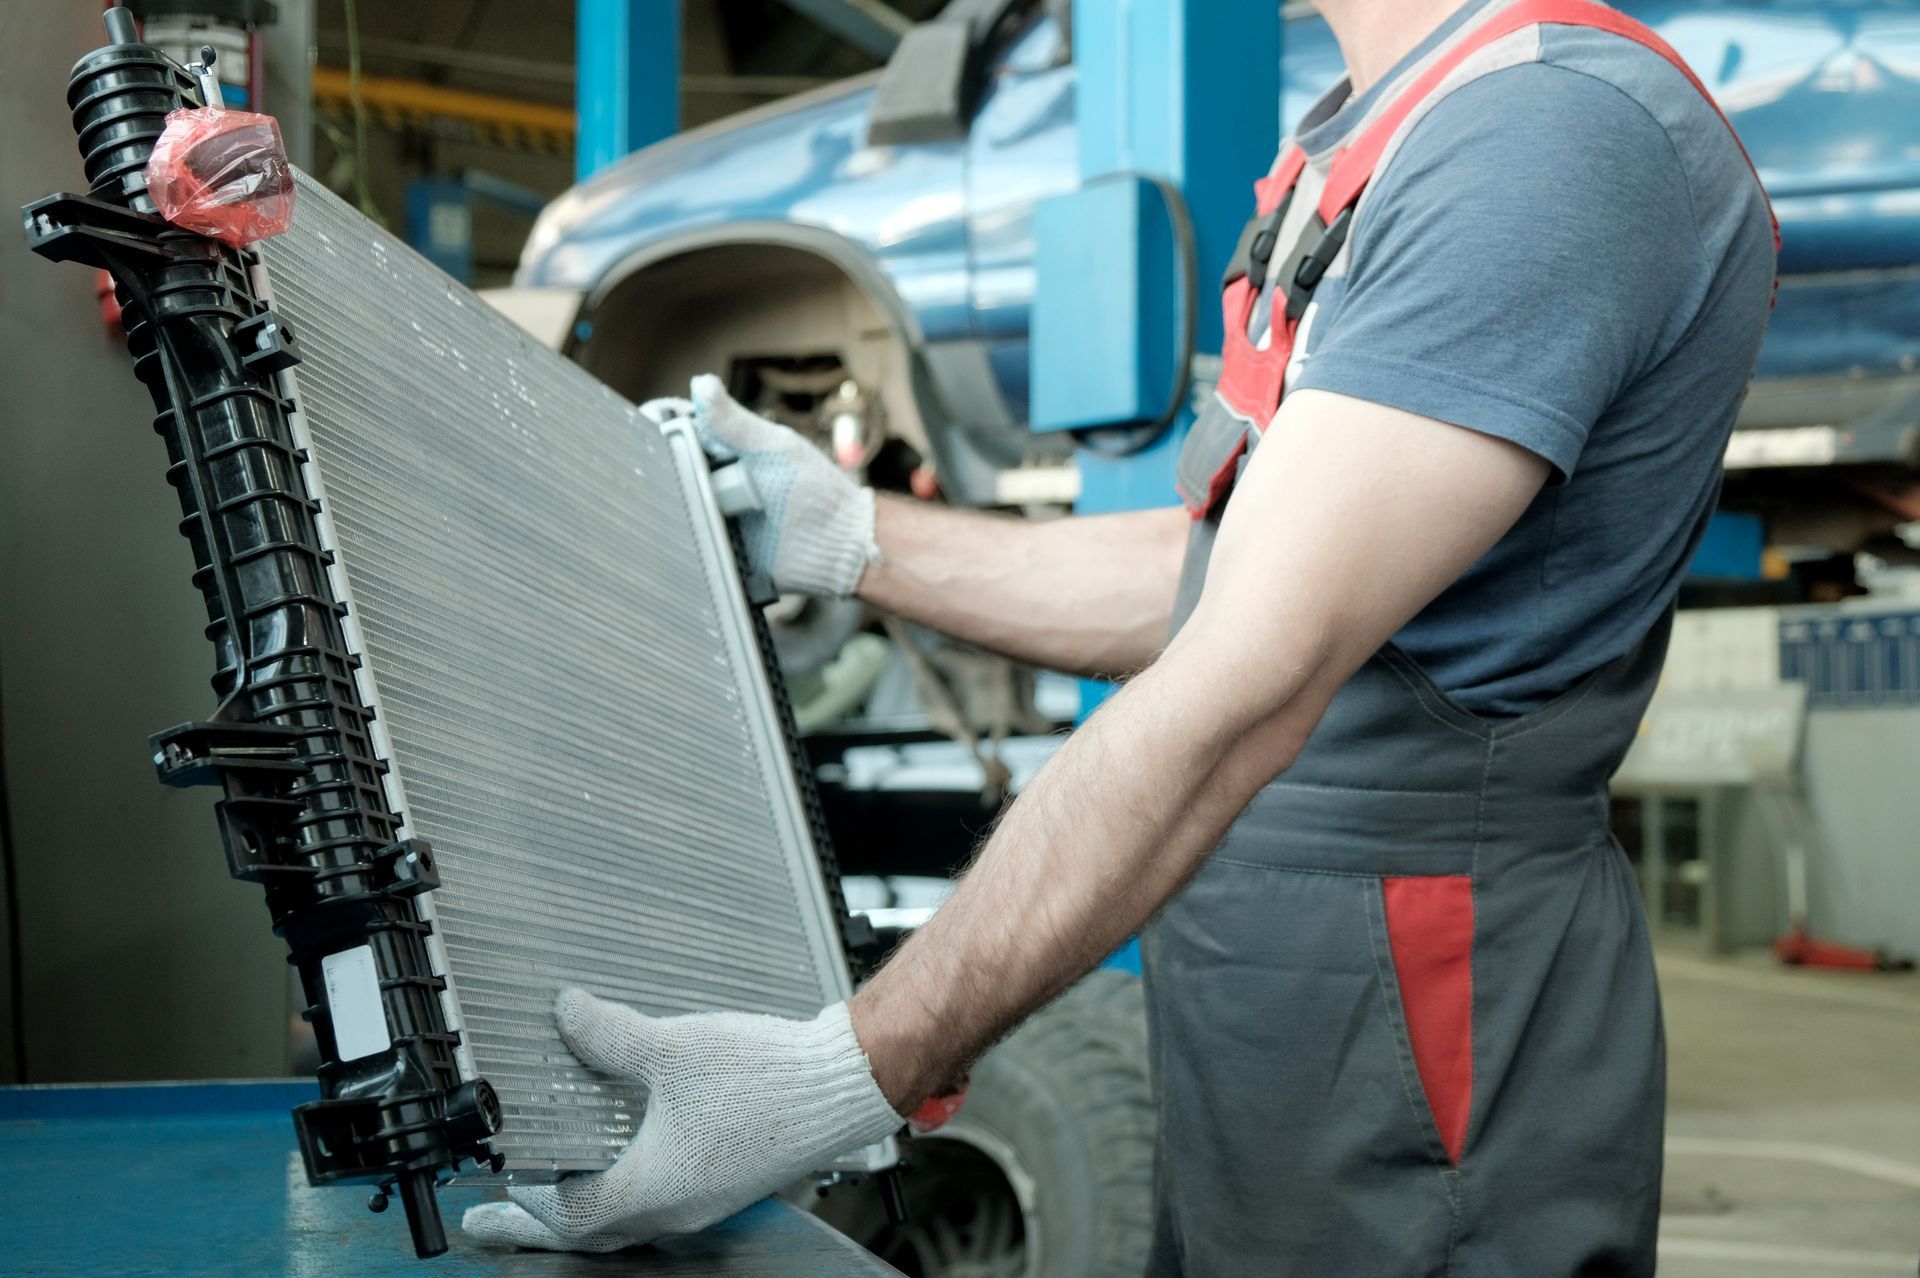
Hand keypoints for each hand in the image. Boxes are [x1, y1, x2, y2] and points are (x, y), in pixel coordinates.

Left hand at [461, 990, 902, 1252]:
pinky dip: (634, 1184)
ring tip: (563, 1182)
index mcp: (656, 1188)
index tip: (493, 1199)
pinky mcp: (731, 1176)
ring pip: (634, 1217)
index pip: (569, 1218)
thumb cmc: (768, 1077)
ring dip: (593, 1203)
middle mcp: (680, 1205)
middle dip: (546, 1222)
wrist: (845, 1081)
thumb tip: (567, 1013)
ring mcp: (709, 1195)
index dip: (525, 1206)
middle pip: (596, 1232)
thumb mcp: (672, 1047)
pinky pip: (667, 1197)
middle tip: (508, 1214)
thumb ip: (609, 1033)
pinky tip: (633, 1149)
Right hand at [644, 375, 878, 598]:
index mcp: (731, 456)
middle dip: (659, 481)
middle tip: (642, 482)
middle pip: (675, 481)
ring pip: (681, 517)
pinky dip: (685, 550)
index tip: (641, 433)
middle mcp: (722, 488)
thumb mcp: (774, 449)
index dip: (663, 436)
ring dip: (668, 518)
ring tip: (648, 515)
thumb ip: (736, 423)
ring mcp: (722, 522)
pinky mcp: (725, 557)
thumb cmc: (816, 492)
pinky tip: (669, 546)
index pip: (684, 440)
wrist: (840, 546)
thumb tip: (700, 384)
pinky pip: (697, 552)